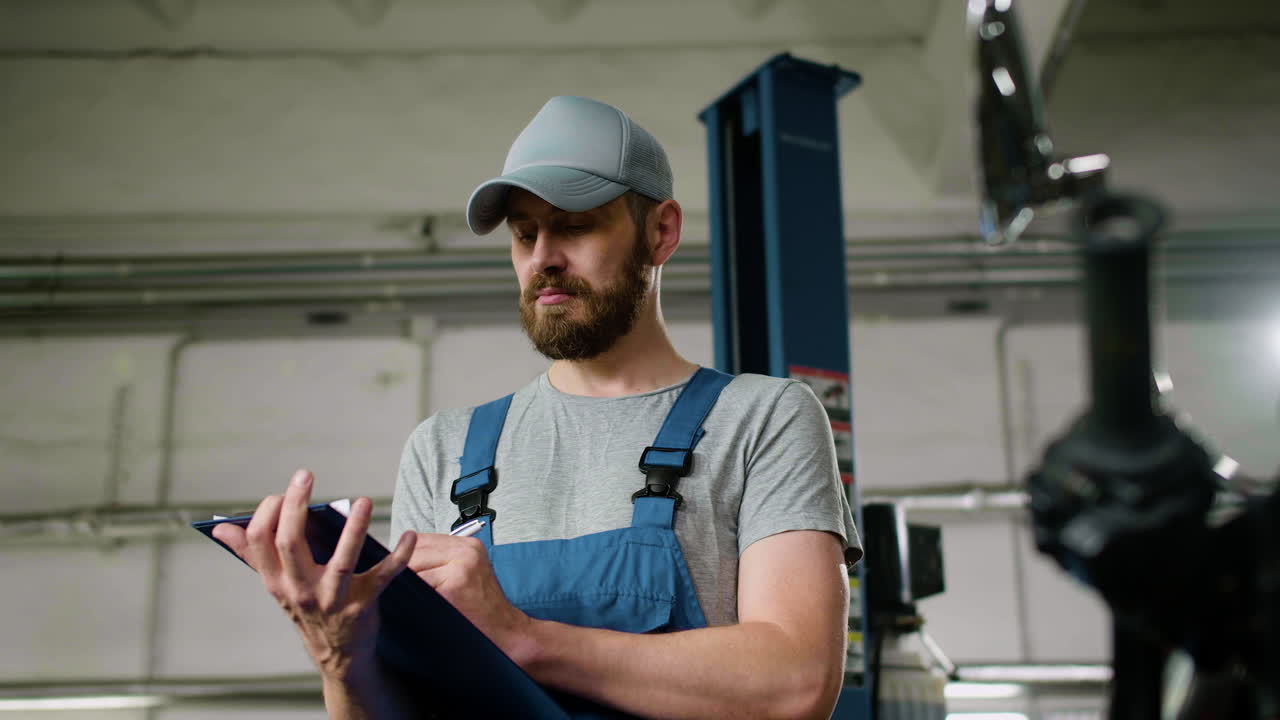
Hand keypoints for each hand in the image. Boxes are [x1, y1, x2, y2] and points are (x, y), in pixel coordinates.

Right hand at [211, 469, 415, 681]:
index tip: (282, 492)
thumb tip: (221, 528)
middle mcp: (300, 589)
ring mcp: (332, 598)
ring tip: (363, 501)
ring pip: (341, 559)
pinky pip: (383, 576)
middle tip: (305, 475)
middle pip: (290, 542)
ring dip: (354, 528)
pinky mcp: (363, 604)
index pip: (259, 540)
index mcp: (276, 581)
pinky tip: (408, 536)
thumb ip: (251, 554)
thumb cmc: (307, 608)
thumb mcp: (277, 585)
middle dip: (295, 506)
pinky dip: (399, 555)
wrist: (339, 656)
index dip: (267, 512)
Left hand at [409, 533, 536, 664]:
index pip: (421, 540)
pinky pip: (420, 583)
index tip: (400, 575)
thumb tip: (400, 562)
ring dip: (405, 582)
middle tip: (400, 590)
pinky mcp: (456, 582)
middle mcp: (467, 549)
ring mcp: (463, 563)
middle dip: (402, 570)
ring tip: (409, 598)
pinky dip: (412, 595)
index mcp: (468, 546)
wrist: (507, 633)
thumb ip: (440, 564)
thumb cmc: (481, 611)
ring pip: (414, 565)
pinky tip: (416, 606)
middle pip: (415, 550)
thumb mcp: (465, 576)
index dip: (406, 558)